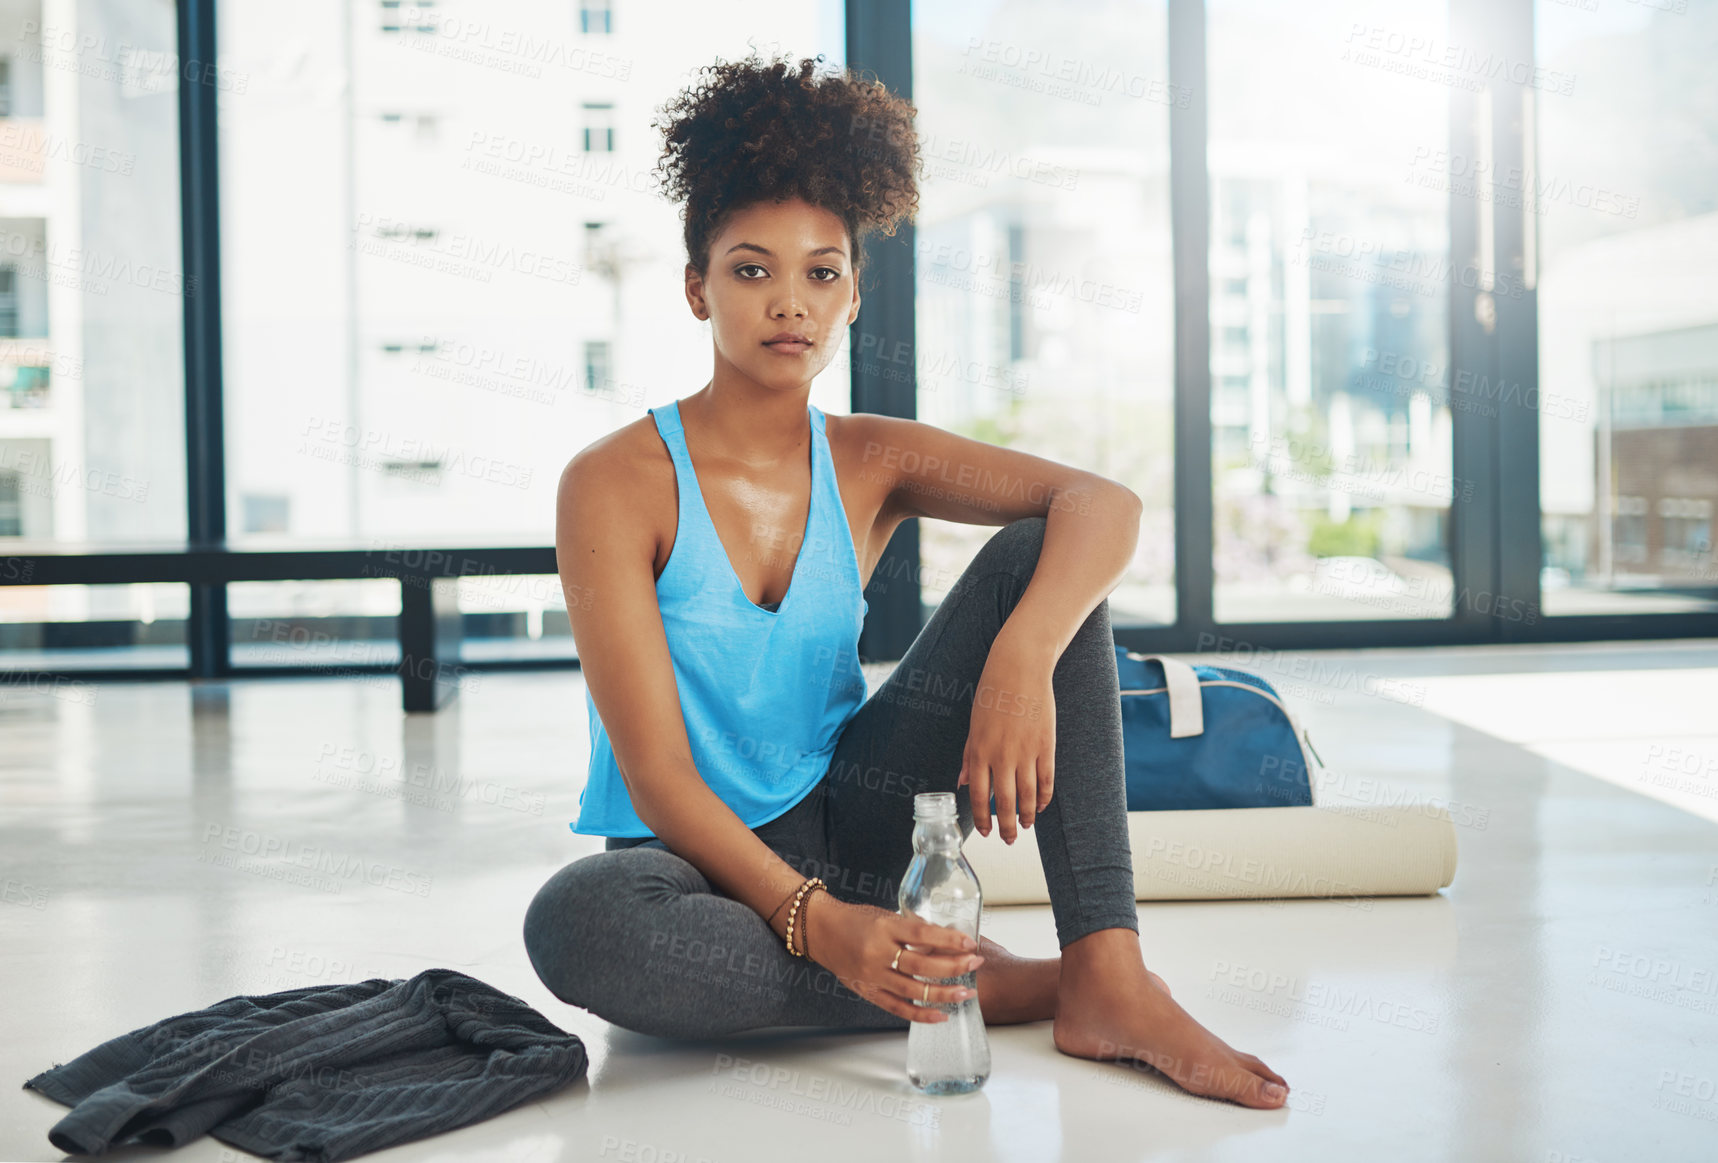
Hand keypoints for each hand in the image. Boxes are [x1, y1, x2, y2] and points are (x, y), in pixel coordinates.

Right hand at [800, 894, 983, 1023]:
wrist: (820, 931)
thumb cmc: (854, 919)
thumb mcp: (885, 915)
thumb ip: (912, 928)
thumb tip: (945, 939)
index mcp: (884, 928)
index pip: (923, 934)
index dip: (949, 940)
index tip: (970, 943)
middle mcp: (878, 953)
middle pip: (922, 965)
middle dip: (953, 966)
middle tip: (975, 965)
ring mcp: (872, 975)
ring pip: (914, 990)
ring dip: (943, 993)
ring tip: (965, 993)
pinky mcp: (867, 991)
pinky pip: (897, 1008)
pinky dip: (920, 1014)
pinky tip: (941, 1015)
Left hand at [958, 632, 1055, 842]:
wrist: (1020, 668)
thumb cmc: (992, 694)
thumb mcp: (974, 725)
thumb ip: (969, 757)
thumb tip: (963, 783)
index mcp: (980, 751)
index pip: (980, 796)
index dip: (982, 818)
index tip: (985, 832)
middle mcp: (1003, 756)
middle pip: (1006, 803)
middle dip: (1007, 827)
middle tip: (1008, 840)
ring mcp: (1027, 752)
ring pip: (1029, 796)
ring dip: (1028, 816)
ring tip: (1026, 826)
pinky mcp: (1046, 746)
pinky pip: (1046, 780)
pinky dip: (1044, 798)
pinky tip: (1042, 806)